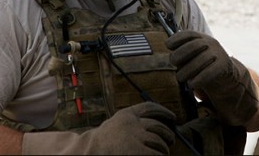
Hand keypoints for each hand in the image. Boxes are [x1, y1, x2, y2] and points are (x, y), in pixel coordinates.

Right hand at [23, 102, 175, 154]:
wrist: (86, 153)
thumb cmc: (100, 144)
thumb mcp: (115, 126)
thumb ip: (130, 124)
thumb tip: (152, 128)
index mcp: (126, 116)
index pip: (148, 108)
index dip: (163, 111)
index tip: (172, 116)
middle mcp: (133, 124)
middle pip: (158, 126)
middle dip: (167, 133)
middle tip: (170, 140)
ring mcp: (136, 138)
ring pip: (159, 141)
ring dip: (164, 148)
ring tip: (164, 152)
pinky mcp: (138, 152)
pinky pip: (156, 154)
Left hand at [165, 30, 233, 89]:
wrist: (227, 74)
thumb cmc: (203, 65)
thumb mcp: (194, 55)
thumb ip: (183, 54)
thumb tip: (172, 58)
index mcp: (202, 37)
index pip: (189, 34)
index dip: (176, 38)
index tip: (167, 45)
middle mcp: (211, 42)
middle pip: (193, 45)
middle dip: (180, 54)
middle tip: (173, 64)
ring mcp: (219, 53)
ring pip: (201, 59)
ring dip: (187, 70)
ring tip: (180, 78)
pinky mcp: (224, 65)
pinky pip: (210, 71)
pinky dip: (199, 79)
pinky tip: (192, 84)